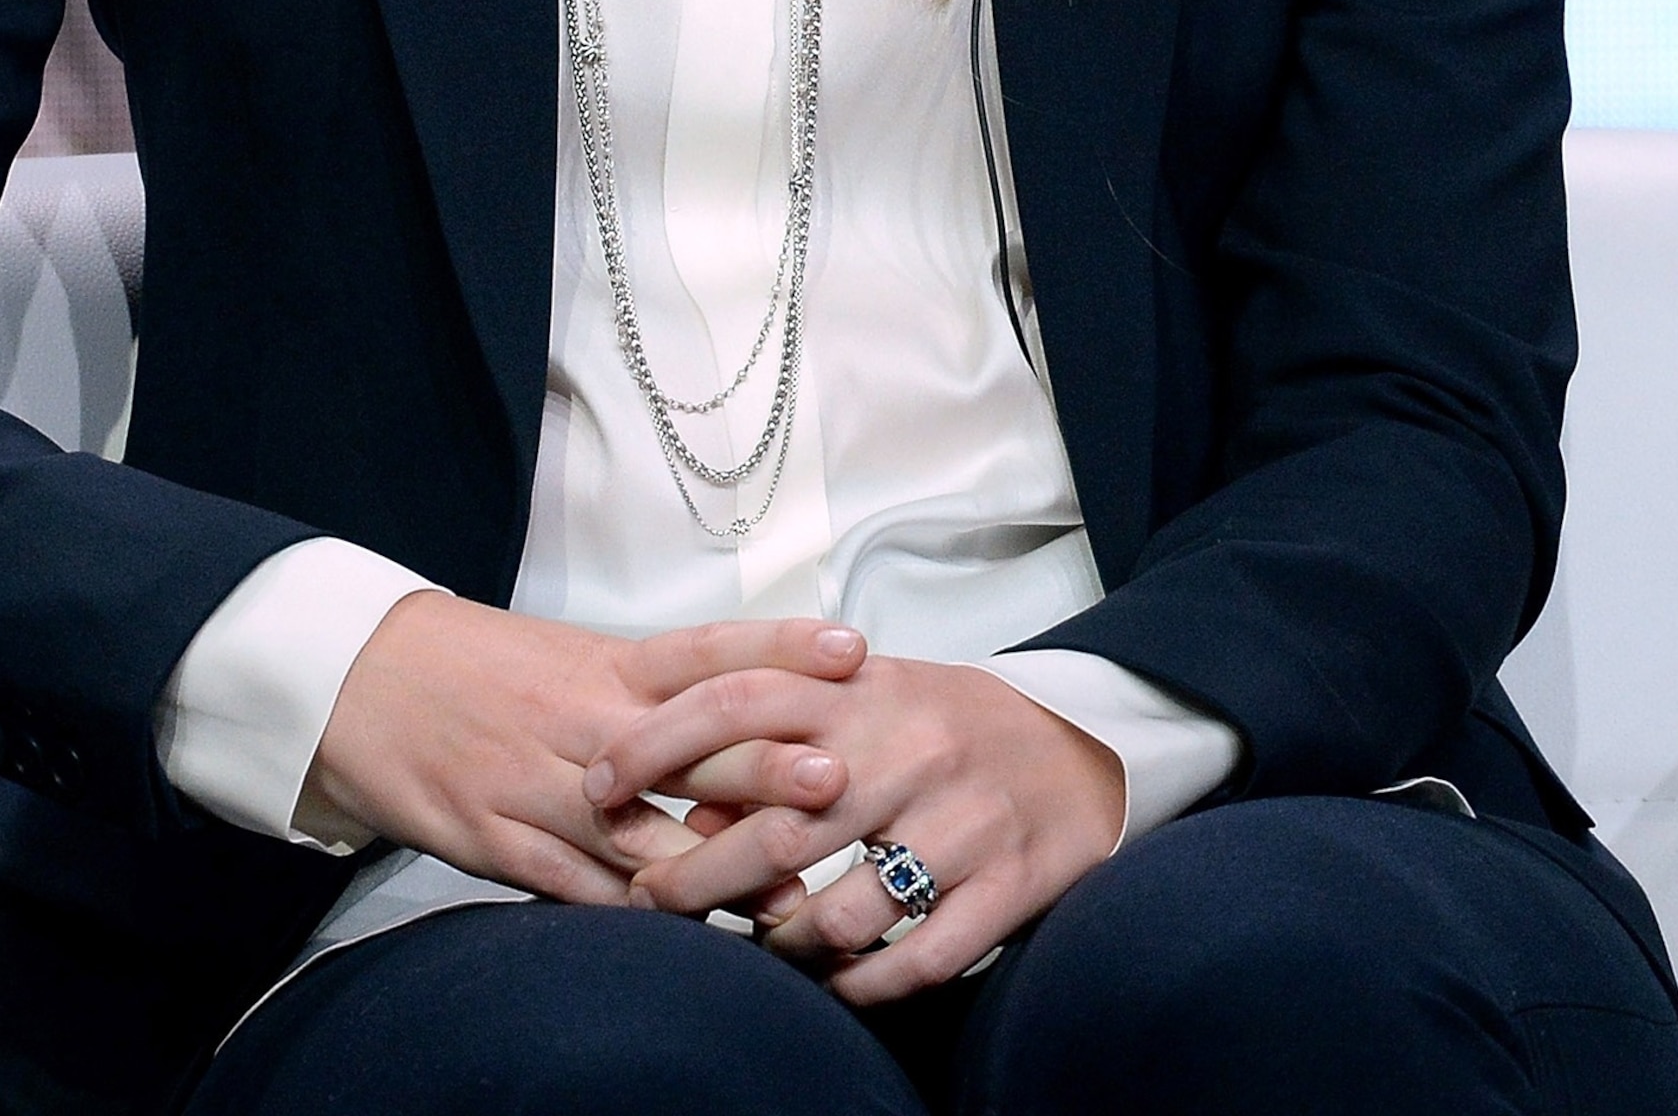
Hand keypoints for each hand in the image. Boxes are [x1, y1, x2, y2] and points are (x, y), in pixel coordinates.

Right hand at [301, 598, 868, 905]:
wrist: (359, 679)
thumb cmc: (479, 666)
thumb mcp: (569, 658)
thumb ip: (651, 692)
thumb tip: (748, 720)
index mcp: (605, 664)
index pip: (709, 650)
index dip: (782, 647)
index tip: (855, 650)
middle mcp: (584, 722)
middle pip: (689, 744)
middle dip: (766, 767)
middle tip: (843, 777)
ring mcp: (541, 788)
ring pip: (643, 834)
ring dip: (717, 867)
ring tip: (791, 894)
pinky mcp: (500, 845)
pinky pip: (578, 890)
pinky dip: (633, 916)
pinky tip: (685, 937)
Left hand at [588, 654, 1125, 1000]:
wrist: (1078, 747)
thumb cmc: (943, 725)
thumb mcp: (863, 700)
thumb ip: (781, 730)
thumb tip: (690, 807)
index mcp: (863, 691)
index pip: (736, 703)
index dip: (656, 746)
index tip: (599, 786)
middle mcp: (910, 750)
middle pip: (778, 826)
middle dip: (697, 876)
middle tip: (650, 902)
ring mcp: (964, 820)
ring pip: (845, 910)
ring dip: (785, 942)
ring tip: (760, 945)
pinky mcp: (1011, 883)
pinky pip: (922, 958)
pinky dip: (866, 986)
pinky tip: (838, 987)